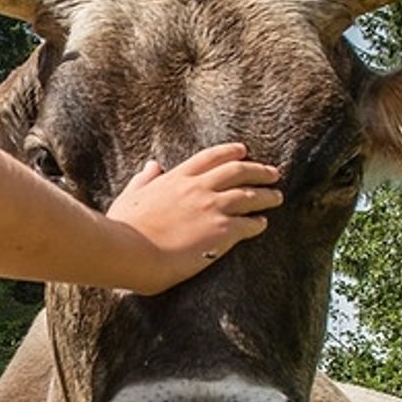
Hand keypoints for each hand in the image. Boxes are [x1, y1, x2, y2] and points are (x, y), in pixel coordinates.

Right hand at [105, 143, 280, 293]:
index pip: (211, 157)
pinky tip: (262, 224)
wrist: (131, 250)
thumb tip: (152, 165)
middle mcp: (199, 188)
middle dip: (258, 170)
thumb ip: (144, 179)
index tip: (244, 150)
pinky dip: (258, 222)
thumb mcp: (131, 196)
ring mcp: (213, 208)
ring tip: (277, 197)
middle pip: (238, 171)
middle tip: (272, 173)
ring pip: (250, 195)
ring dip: (267, 195)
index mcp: (177, 178)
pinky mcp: (222, 231)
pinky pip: (249, 224)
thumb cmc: (124, 228)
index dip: (230, 152)